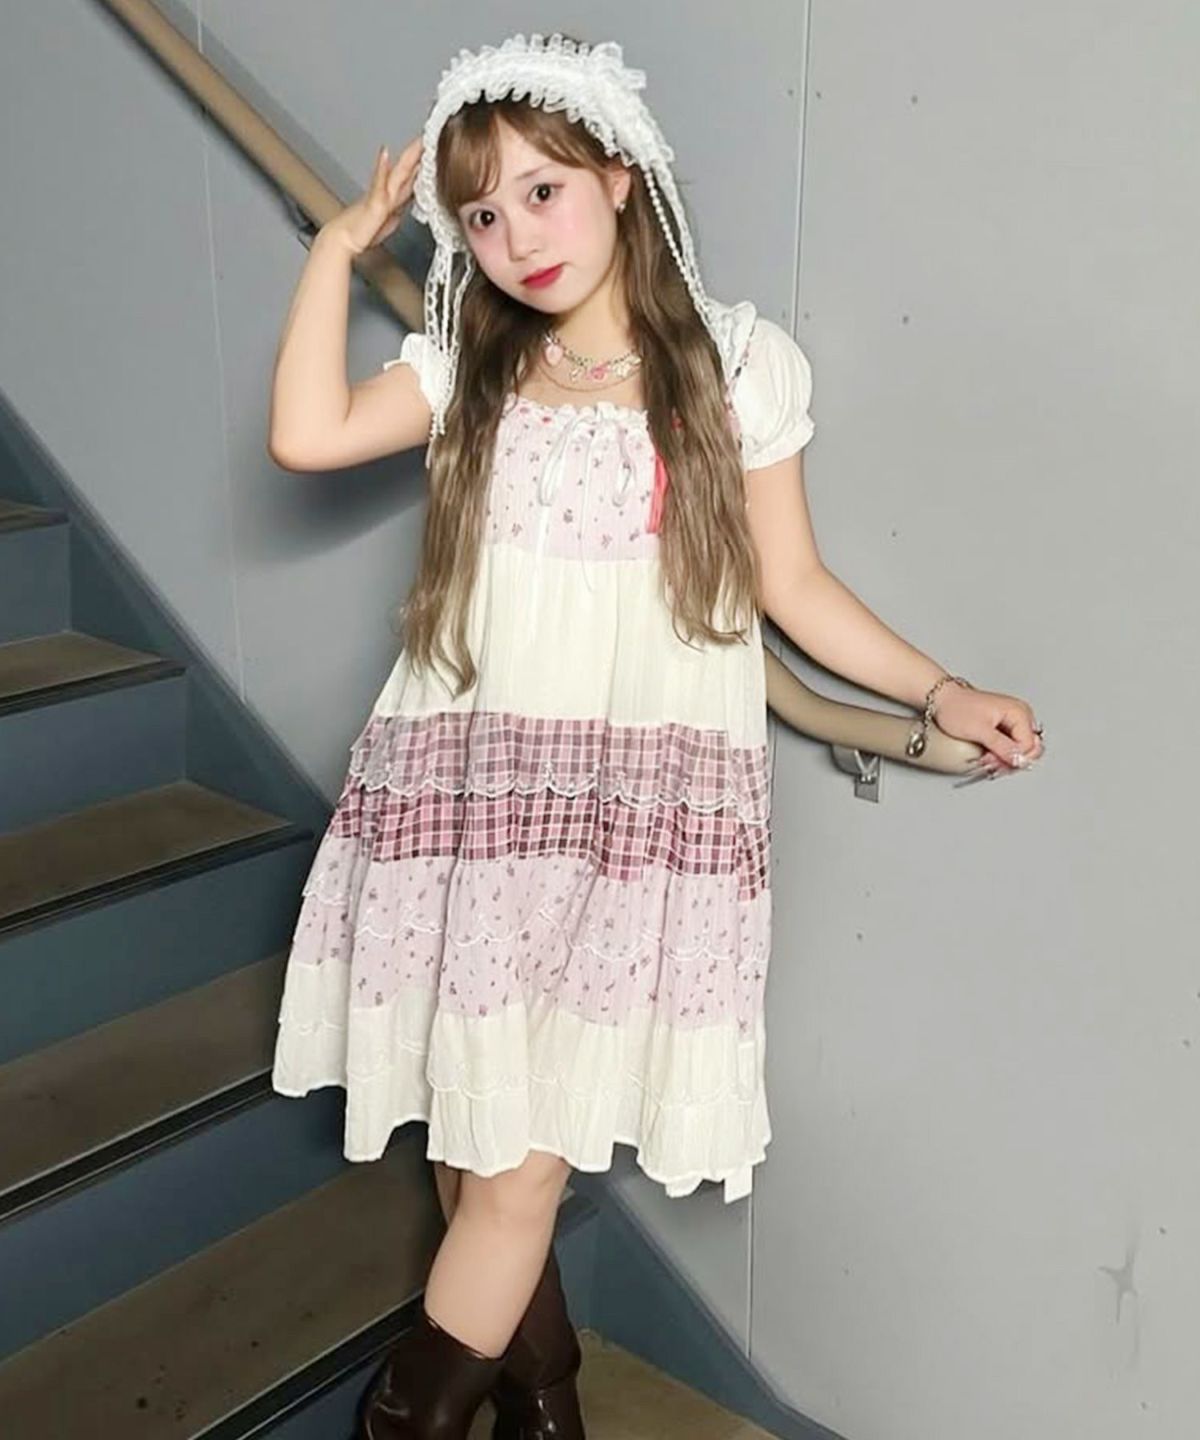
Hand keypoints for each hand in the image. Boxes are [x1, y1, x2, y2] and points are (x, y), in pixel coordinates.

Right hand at [322, 137, 422, 257]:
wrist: (343, 238)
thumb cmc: (363, 231)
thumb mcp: (388, 221)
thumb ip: (399, 207)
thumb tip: (409, 201)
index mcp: (393, 197)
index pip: (412, 176)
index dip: (424, 163)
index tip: (435, 150)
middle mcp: (388, 192)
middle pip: (408, 169)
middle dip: (421, 153)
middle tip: (432, 136)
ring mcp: (381, 195)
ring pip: (398, 172)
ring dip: (409, 156)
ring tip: (419, 141)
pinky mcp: (374, 203)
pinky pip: (378, 184)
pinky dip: (381, 168)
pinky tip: (384, 155)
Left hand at [934, 682, 1044, 780]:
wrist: (943, 700)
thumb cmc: (957, 708)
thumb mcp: (979, 730)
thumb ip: (1002, 746)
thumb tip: (1019, 760)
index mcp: (1019, 713)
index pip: (1029, 747)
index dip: (1011, 758)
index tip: (991, 760)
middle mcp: (1021, 716)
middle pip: (1030, 750)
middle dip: (1011, 761)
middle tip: (990, 763)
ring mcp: (1015, 722)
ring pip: (1022, 751)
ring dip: (1006, 760)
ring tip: (987, 760)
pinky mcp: (1006, 728)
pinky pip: (1012, 747)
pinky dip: (1002, 755)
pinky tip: (989, 756)